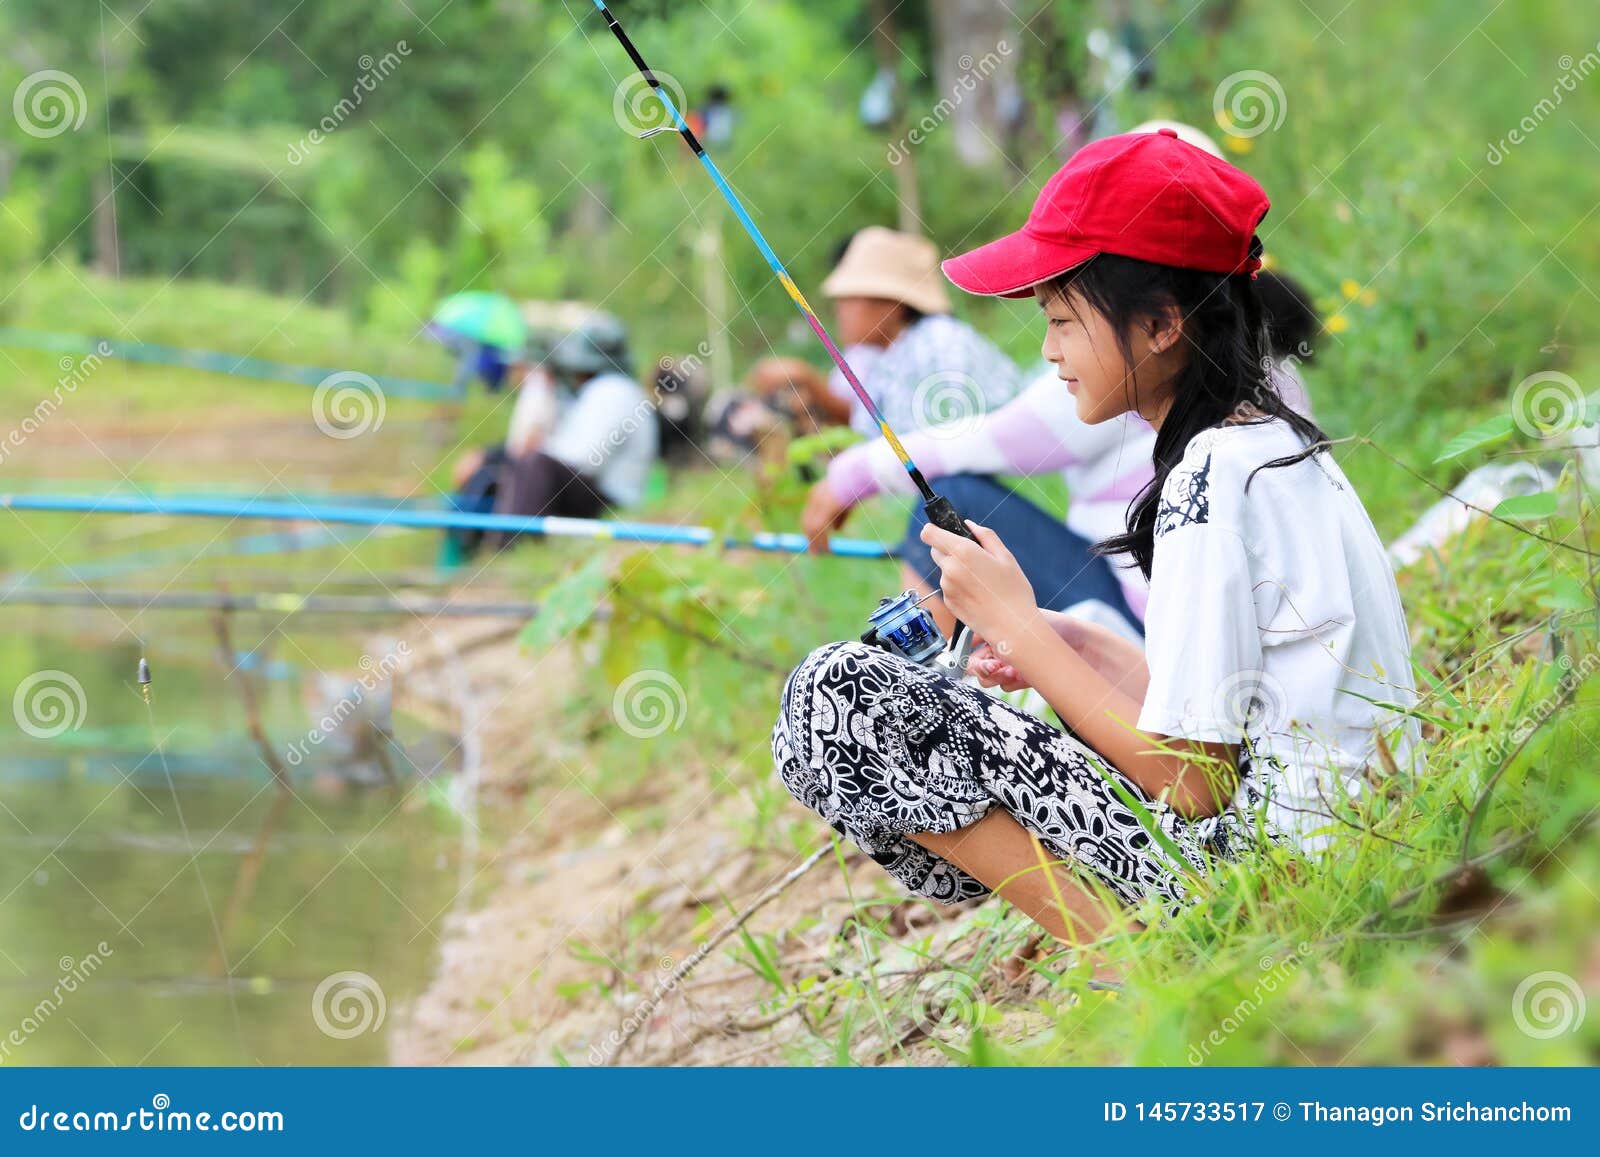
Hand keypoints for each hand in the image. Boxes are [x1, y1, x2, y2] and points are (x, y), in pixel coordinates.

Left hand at [801, 478, 852, 552]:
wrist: (857, 476)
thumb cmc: (854, 488)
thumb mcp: (845, 504)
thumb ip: (839, 517)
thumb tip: (836, 530)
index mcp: (816, 494)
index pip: (809, 516)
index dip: (811, 530)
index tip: (814, 541)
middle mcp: (814, 498)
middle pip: (807, 523)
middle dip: (810, 539)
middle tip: (814, 552)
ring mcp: (818, 503)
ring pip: (812, 528)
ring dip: (816, 543)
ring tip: (821, 554)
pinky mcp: (825, 508)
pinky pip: (820, 530)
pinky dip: (822, 541)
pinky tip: (827, 549)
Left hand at [920, 520, 1041, 651]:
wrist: (1012, 626)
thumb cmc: (1014, 591)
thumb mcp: (1005, 556)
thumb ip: (985, 536)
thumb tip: (969, 524)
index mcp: (963, 552)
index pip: (929, 533)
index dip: (934, 529)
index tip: (942, 531)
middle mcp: (949, 568)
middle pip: (935, 550)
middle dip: (949, 549)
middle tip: (973, 558)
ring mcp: (947, 587)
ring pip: (944, 569)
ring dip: (955, 569)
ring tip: (980, 580)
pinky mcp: (948, 602)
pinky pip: (948, 586)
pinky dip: (958, 586)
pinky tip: (977, 593)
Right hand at [967, 612, 1090, 689]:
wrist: (1078, 644)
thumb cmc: (1050, 625)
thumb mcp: (1017, 619)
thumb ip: (989, 626)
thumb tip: (964, 636)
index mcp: (993, 630)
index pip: (966, 643)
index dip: (960, 651)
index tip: (960, 656)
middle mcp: (998, 648)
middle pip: (973, 665)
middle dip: (978, 668)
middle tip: (991, 666)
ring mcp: (1008, 665)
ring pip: (987, 679)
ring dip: (995, 675)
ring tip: (1009, 670)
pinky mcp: (1020, 679)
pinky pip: (1005, 686)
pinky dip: (1010, 681)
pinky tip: (1020, 675)